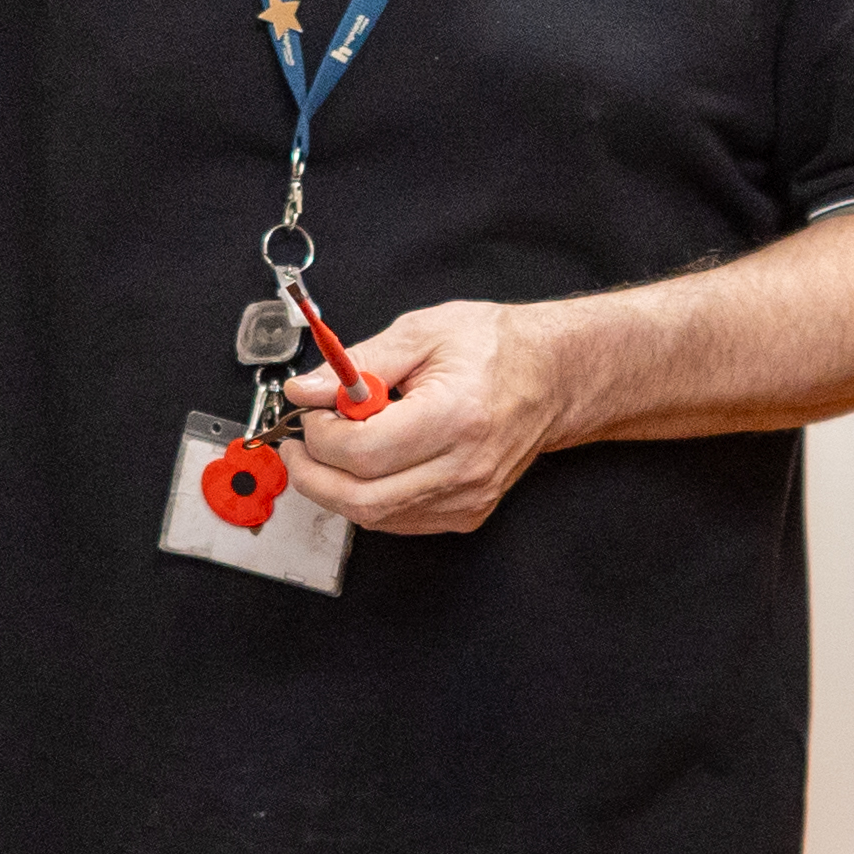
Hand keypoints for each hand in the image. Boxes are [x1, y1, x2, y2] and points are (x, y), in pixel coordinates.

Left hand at [284, 302, 577, 535]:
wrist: (552, 376)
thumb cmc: (495, 349)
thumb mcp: (421, 333)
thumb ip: (358, 364)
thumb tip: (306, 390)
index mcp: (455, 417)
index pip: (364, 453)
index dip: (321, 437)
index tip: (312, 413)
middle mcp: (464, 467)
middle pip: (361, 500)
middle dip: (313, 474)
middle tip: (301, 445)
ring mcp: (467, 498)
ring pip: (374, 516)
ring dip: (338, 487)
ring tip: (337, 447)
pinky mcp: (466, 514)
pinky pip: (397, 520)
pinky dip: (368, 497)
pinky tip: (370, 465)